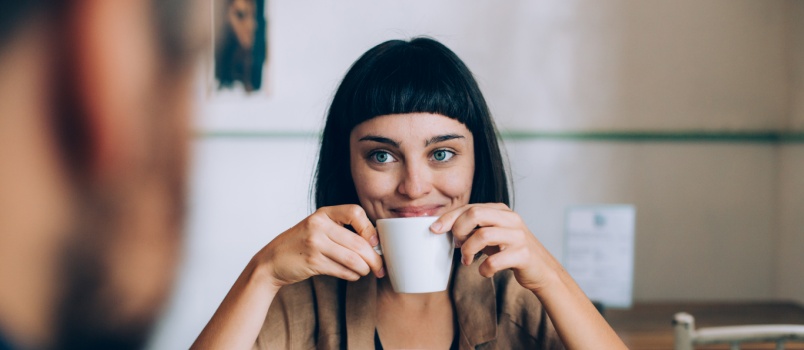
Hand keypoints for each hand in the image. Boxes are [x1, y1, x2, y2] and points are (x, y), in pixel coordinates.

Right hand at [253, 205, 384, 290]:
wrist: (272, 260)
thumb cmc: (300, 244)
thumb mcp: (317, 227)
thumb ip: (341, 230)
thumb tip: (375, 243)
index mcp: (323, 213)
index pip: (355, 212)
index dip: (369, 228)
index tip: (375, 242)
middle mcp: (319, 225)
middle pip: (358, 242)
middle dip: (374, 258)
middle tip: (380, 267)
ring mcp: (315, 244)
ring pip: (352, 259)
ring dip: (364, 269)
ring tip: (366, 271)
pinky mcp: (313, 262)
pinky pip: (342, 270)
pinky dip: (352, 275)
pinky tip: (353, 275)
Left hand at [430, 203, 560, 291]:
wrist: (541, 270)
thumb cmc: (510, 251)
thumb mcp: (492, 234)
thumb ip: (473, 227)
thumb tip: (442, 226)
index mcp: (501, 210)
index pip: (469, 207)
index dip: (449, 218)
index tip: (434, 229)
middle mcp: (511, 219)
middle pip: (475, 214)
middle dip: (459, 230)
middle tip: (457, 246)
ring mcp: (519, 236)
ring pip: (482, 235)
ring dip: (468, 251)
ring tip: (467, 261)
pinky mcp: (524, 255)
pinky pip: (494, 261)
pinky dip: (483, 269)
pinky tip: (485, 271)